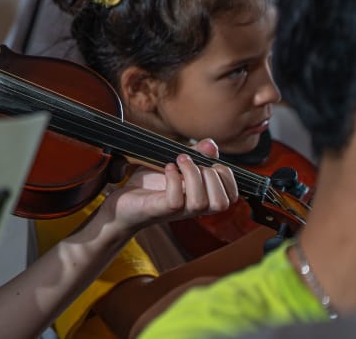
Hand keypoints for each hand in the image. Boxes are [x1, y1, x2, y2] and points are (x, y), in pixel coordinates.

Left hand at [103, 139, 238, 235]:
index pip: (233, 196)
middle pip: (222, 203)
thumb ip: (196, 155)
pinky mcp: (160, 209)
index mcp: (203, 197)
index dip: (227, 177)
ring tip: (177, 161)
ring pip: (201, 203)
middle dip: (212, 176)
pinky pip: (176, 201)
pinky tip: (167, 169)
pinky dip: (173, 180)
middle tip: (189, 160)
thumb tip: (211, 144)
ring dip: (192, 175)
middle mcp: (194, 207)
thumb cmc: (151, 185)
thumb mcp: (176, 165)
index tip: (209, 162)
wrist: (123, 201)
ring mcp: (178, 211)